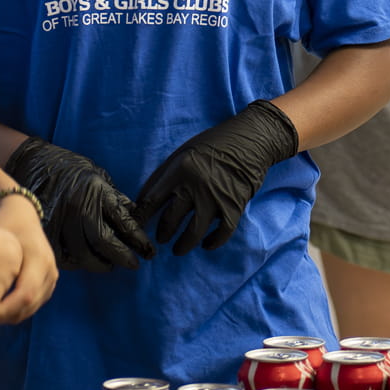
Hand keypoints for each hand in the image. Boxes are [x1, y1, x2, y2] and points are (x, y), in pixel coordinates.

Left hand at [0, 192, 58, 324]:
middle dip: (3, 317)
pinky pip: (34, 304)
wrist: (22, 216)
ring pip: (31, 309)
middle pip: (29, 306)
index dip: (4, 310)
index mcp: (39, 259)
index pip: (25, 295)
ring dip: (8, 316)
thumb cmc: (5, 226)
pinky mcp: (49, 282)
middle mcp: (49, 270)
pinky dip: (16, 311)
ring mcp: (52, 277)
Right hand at [7, 136, 155, 271]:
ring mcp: (59, 218)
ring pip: (82, 253)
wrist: (33, 161)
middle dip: (122, 256)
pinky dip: (74, 263)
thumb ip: (114, 198)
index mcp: (96, 189)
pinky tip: (83, 262)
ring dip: (99, 264)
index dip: (138, 239)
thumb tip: (135, 219)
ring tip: (109, 266)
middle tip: (134, 264)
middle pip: (103, 240)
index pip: (123, 220)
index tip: (149, 251)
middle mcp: (78, 205)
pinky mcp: (44, 229)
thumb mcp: (98, 175)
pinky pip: (61, 255)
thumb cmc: (70, 168)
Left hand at [135, 101, 299, 254]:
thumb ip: (163, 174)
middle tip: (160, 239)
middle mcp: (195, 185)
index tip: (137, 227)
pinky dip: (213, 242)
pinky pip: (221, 233)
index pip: (151, 201)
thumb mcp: (183, 152)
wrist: (251, 139)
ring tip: (177, 250)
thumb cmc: (214, 144)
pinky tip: (206, 244)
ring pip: (193, 232)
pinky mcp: (234, 206)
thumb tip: (142, 199)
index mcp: (179, 170)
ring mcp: (215, 198)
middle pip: (170, 219)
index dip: (141, 217)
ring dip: (183, 245)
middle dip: (162, 233)